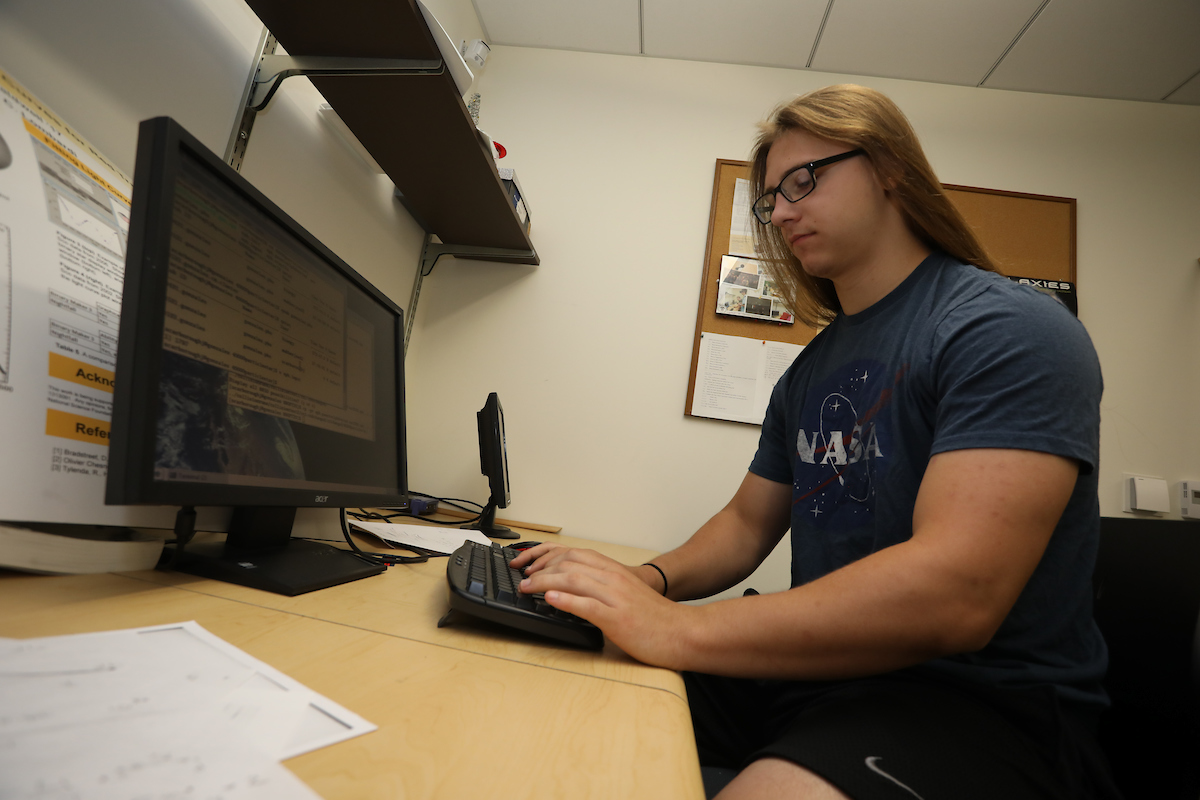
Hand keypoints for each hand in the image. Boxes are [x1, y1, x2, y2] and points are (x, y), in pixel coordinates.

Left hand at [508, 545, 694, 668]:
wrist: (682, 632)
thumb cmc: (654, 618)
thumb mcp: (626, 594)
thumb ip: (603, 587)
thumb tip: (572, 588)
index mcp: (613, 572)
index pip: (574, 554)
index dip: (546, 556)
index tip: (529, 564)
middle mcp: (613, 579)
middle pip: (569, 563)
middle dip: (540, 568)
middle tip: (522, 577)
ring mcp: (615, 597)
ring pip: (573, 580)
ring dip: (544, 582)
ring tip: (526, 587)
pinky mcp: (617, 618)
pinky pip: (587, 605)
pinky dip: (565, 601)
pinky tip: (549, 601)